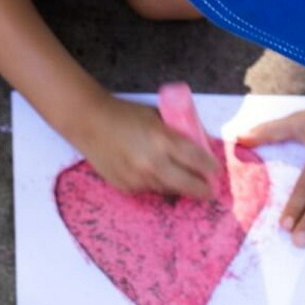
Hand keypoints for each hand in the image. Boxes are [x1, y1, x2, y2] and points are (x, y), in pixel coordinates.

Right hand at [74, 96, 218, 199]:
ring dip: (177, 185)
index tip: (216, 171)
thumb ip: (177, 132)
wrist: (88, 122)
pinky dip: (154, 183)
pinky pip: (148, 190)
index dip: (212, 168)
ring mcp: (138, 178)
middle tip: (209, 191)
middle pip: (189, 186)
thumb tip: (200, 146)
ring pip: (168, 190)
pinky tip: (149, 172)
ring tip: (179, 178)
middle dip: (203, 190)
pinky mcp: (125, 187)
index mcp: (164, 141)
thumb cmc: (124, 114)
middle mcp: (153, 164)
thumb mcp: (157, 116)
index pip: (199, 161)